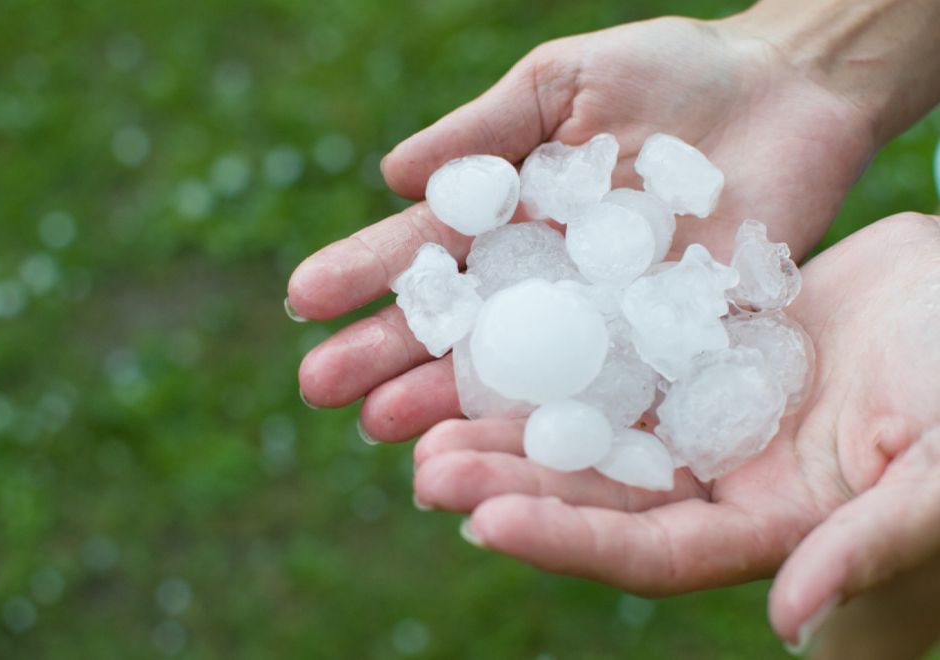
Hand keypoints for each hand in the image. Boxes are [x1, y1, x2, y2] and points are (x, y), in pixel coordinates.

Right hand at [289, 16, 874, 440]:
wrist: (786, 92)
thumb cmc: (669, 75)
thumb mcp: (563, 83)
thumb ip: (484, 130)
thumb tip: (391, 176)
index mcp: (511, 216)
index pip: (427, 251)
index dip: (365, 273)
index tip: (305, 300)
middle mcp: (544, 277)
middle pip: (458, 324)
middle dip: (389, 355)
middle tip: (322, 392)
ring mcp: (601, 318)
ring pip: (516, 369)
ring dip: (451, 401)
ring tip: (388, 431)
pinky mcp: (666, 344)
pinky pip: (610, 387)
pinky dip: (559, 420)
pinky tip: (509, 448)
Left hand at [410, 212, 939, 649]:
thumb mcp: (939, 470)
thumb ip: (871, 543)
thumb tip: (788, 622)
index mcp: (766, 525)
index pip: (649, 551)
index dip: (569, 542)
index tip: (484, 521)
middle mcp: (718, 477)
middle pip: (597, 492)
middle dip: (510, 484)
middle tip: (423, 468)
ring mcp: (700, 411)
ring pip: (589, 425)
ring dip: (511, 424)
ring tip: (424, 417)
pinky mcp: (692, 347)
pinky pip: (609, 350)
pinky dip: (554, 351)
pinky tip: (492, 338)